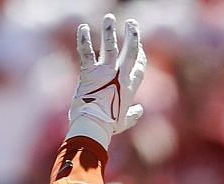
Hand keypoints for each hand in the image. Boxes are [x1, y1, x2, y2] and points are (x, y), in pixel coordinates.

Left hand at [66, 13, 146, 149]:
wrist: (93, 125)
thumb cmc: (109, 125)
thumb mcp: (124, 121)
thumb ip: (133, 114)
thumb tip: (139, 110)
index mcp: (130, 87)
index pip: (140, 66)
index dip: (140, 54)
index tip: (139, 45)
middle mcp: (121, 77)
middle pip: (131, 51)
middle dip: (133, 36)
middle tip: (132, 23)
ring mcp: (105, 73)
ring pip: (110, 46)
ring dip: (110, 31)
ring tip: (110, 18)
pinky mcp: (89, 72)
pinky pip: (86, 52)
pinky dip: (83, 39)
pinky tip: (83, 27)